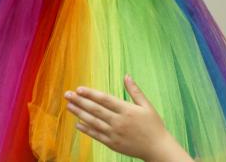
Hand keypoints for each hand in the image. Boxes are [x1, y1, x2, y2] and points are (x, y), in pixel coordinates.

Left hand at [65, 75, 187, 161]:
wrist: (158, 149)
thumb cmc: (154, 126)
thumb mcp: (147, 106)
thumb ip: (135, 91)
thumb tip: (127, 76)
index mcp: (127, 110)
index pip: (105, 100)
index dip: (91, 94)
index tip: (79, 89)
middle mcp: (119, 122)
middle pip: (96, 110)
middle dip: (80, 101)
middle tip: (67, 95)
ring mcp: (115, 134)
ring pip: (93, 122)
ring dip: (79, 114)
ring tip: (69, 106)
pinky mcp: (113, 144)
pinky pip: (97, 135)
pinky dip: (87, 129)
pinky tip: (78, 123)